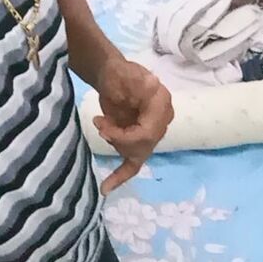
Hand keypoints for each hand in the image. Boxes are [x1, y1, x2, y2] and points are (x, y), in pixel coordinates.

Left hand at [93, 57, 173, 195]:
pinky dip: (120, 176)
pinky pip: (133, 164)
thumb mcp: (123, 73)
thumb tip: (152, 83)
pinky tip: (105, 188)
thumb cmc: (118, 73)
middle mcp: (162, 121)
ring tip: (101, 123)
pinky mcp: (140, 141)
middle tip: (99, 123)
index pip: (147, 133)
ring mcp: (153, 132)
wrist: (112, 75)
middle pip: (142, 145)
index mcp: (162, 104)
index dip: (123, 136)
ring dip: (115, 143)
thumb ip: (135, 82)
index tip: (101, 125)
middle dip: (117, 139)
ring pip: (135, 153)